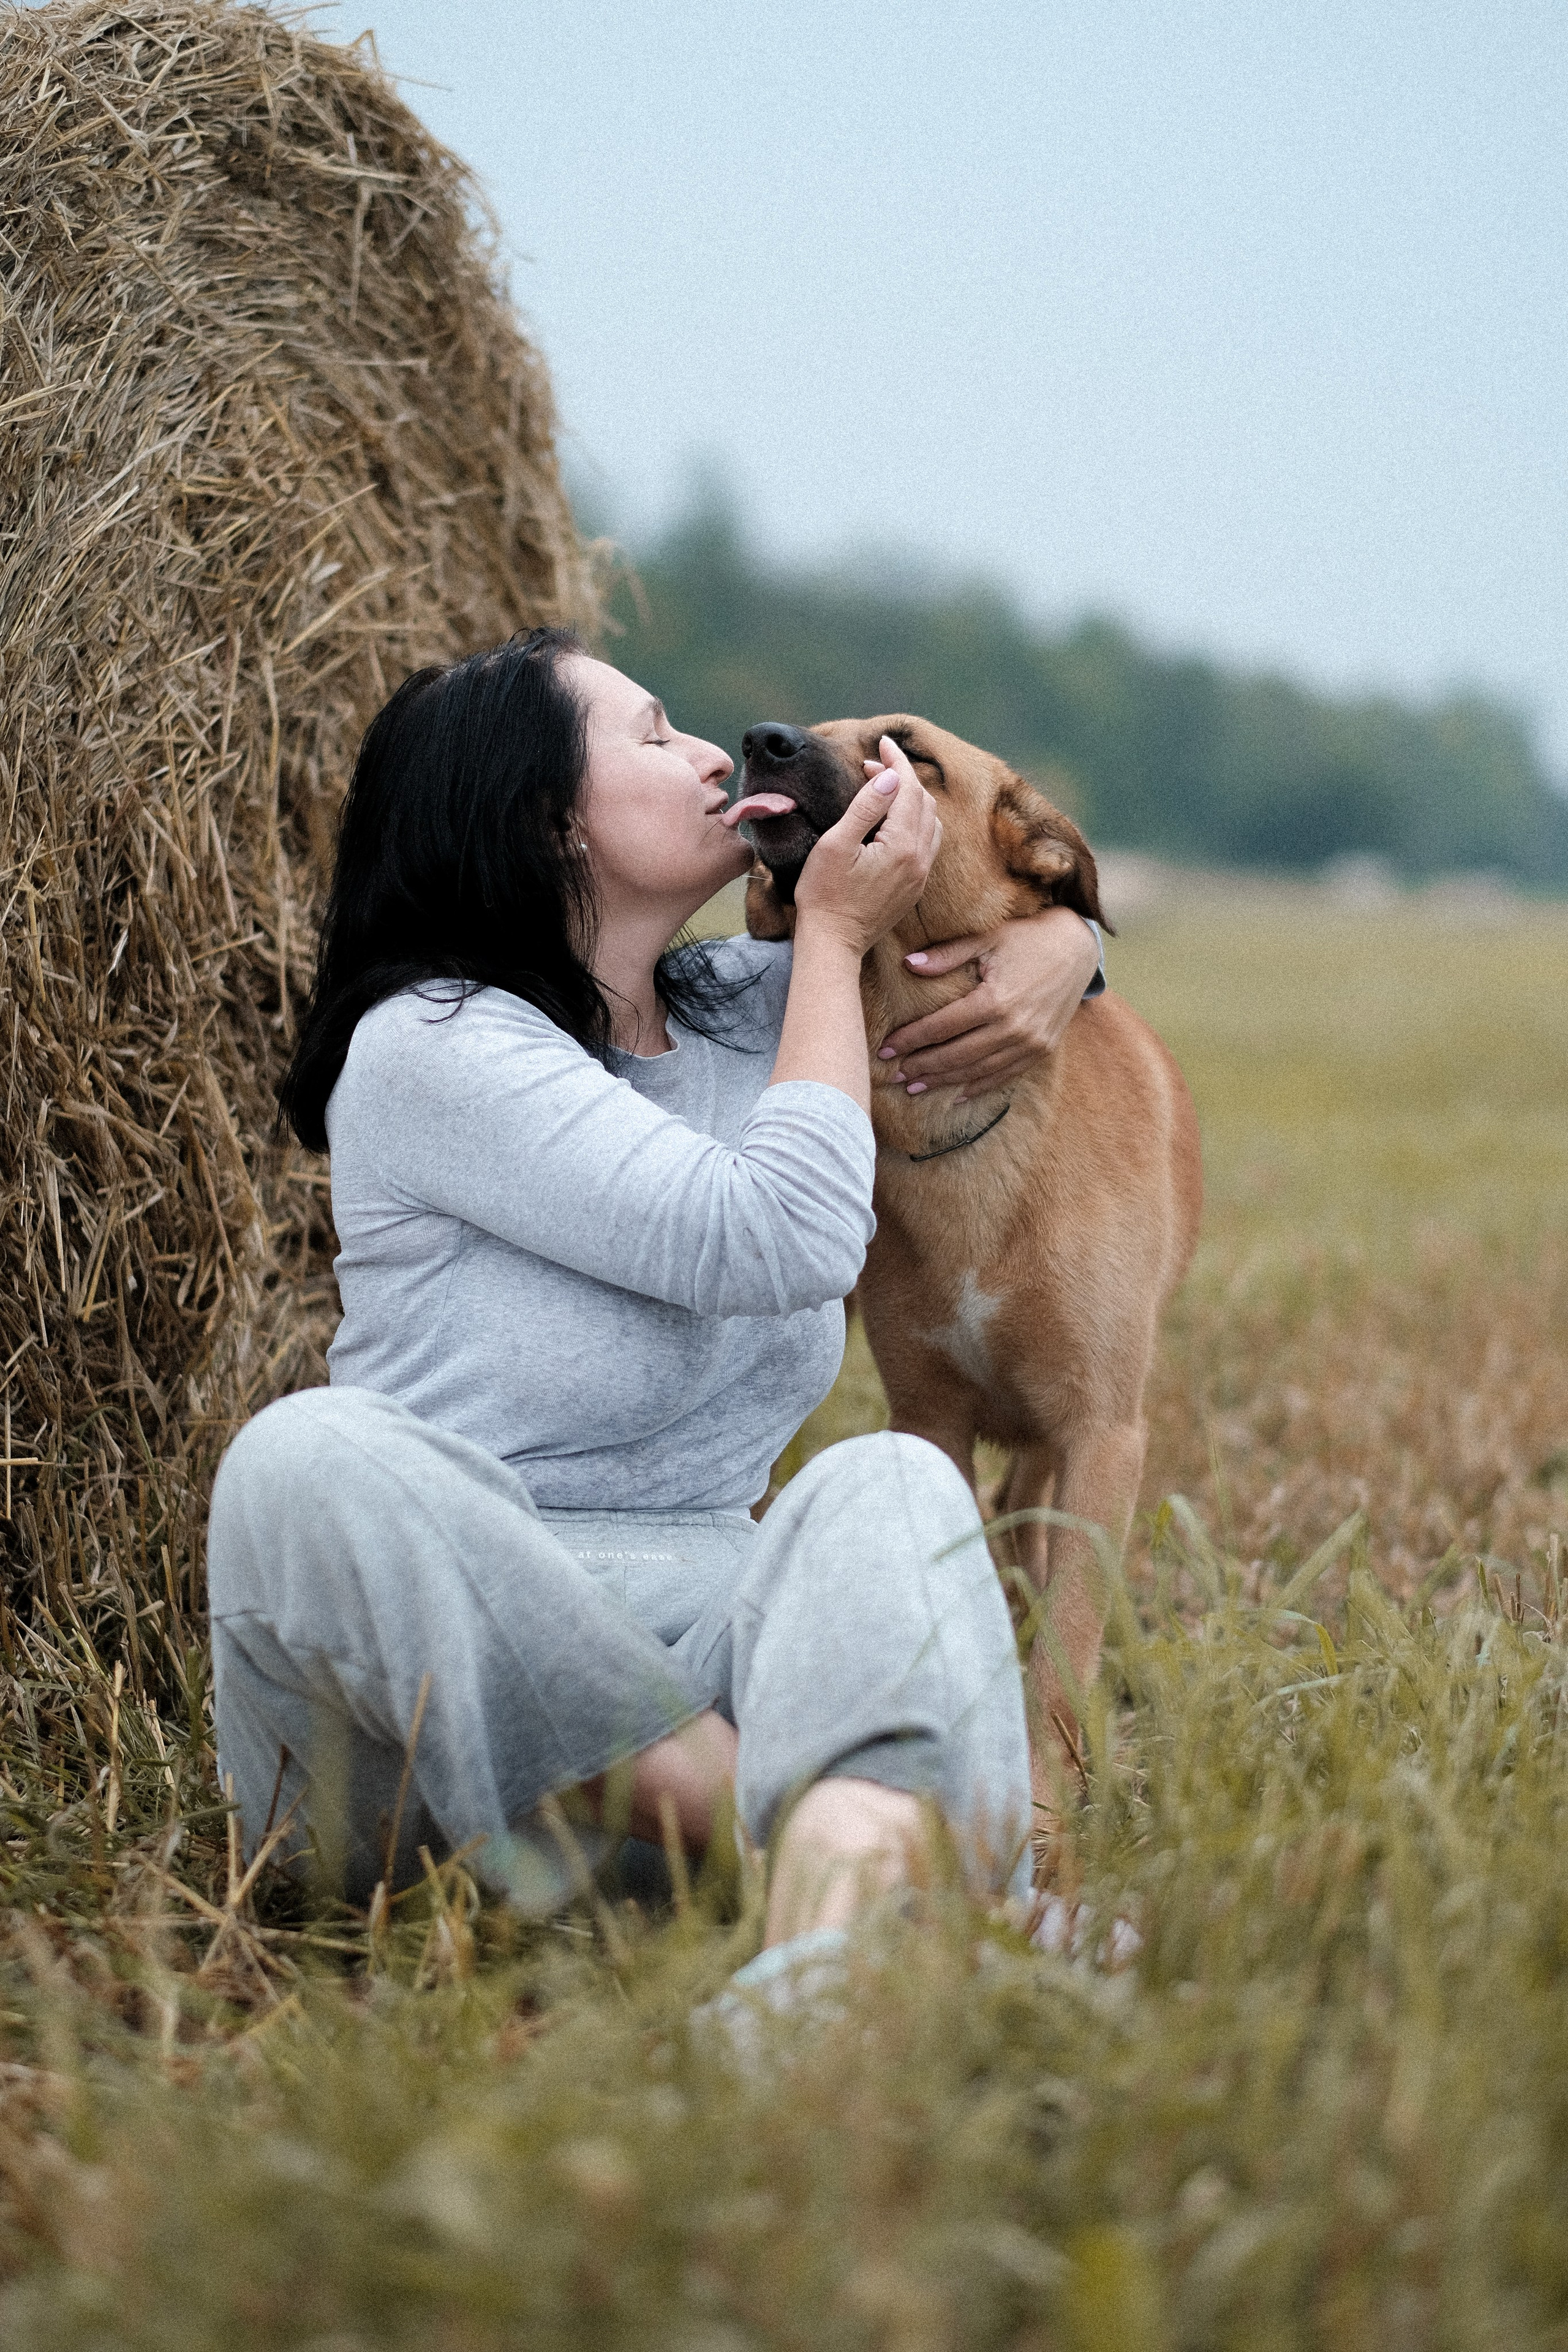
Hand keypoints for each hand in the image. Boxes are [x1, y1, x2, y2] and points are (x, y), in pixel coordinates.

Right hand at [792, 735, 940, 957]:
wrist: (832, 944)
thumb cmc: (824, 896)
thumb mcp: (836, 845)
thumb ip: (866, 808)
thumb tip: (889, 776)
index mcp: (902, 846)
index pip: (908, 788)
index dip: (896, 761)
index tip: (881, 741)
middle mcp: (919, 860)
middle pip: (924, 802)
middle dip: (902, 777)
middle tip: (872, 766)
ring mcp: (919, 876)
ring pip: (930, 822)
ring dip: (912, 798)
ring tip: (884, 788)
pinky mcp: (914, 888)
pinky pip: (927, 843)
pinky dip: (915, 821)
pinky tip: (894, 820)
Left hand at [877, 904, 1101, 1096]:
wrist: (1078, 949)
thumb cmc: (1027, 938)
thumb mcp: (987, 938)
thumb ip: (947, 955)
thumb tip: (907, 965)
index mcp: (994, 1000)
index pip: (941, 1027)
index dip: (910, 1040)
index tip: (885, 1049)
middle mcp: (1012, 1028)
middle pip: (956, 1055)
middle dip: (921, 1067)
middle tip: (893, 1075)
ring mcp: (1030, 1043)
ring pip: (977, 1070)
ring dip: (944, 1081)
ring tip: (915, 1087)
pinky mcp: (1041, 1050)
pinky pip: (1005, 1075)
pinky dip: (979, 1086)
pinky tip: (957, 1094)